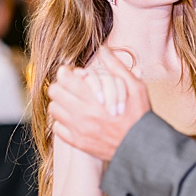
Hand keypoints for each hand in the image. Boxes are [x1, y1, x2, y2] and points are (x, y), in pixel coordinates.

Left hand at [47, 47, 150, 161]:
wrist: (141, 146)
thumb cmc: (140, 115)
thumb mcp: (135, 86)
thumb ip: (116, 67)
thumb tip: (104, 49)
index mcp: (94, 97)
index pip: (64, 79)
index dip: (66, 73)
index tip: (72, 74)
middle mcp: (82, 113)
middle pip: (54, 92)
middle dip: (62, 86)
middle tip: (72, 87)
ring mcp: (78, 129)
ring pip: (54, 110)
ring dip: (61, 104)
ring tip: (73, 103)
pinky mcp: (78, 142)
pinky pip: (58, 128)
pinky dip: (63, 122)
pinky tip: (75, 119)